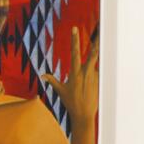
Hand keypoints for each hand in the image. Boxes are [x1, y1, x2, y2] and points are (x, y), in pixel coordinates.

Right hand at [42, 27, 98, 143]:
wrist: (84, 114)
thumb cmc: (70, 102)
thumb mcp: (60, 90)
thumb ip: (52, 80)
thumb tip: (43, 75)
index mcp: (75, 72)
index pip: (74, 53)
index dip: (74, 40)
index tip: (74, 29)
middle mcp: (86, 72)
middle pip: (94, 53)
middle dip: (97, 42)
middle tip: (100, 30)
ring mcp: (94, 76)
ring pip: (93, 66)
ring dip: (90, 68)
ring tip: (88, 75)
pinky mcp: (100, 81)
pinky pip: (96, 74)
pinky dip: (92, 77)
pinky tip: (90, 88)